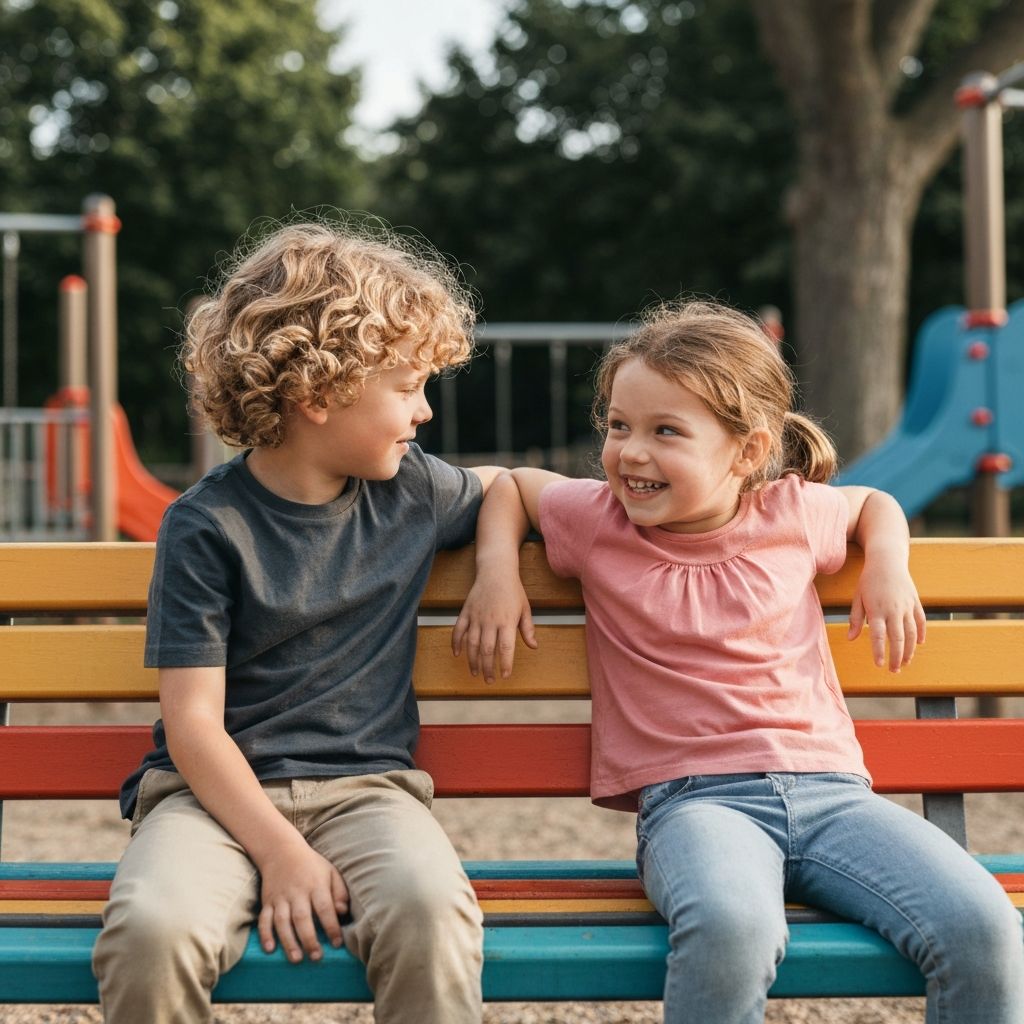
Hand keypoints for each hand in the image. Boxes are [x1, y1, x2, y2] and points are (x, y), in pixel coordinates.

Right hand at [256, 838, 347, 962]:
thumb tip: (343, 912)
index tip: (337, 943)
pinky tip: (270, 949)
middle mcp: (297, 892)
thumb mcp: (330, 872)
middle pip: (302, 917)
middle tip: (316, 957)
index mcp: (316, 885)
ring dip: (288, 941)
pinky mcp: (267, 902)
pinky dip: (265, 934)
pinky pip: (264, 919)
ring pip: (282, 921)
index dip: (332, 926)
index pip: (325, 908)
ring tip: (296, 959)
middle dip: (309, 939)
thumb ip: (339, 891)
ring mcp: (280, 898)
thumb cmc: (312, 866)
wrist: (282, 851)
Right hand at [452, 570, 536, 681]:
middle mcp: (490, 621)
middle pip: (487, 650)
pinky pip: (458, 630)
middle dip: (488, 668)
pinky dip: (456, 643)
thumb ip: (528, 629)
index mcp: (507, 621)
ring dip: (472, 660)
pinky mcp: (466, 612)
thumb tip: (534, 646)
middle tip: (489, 681)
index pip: (506, 647)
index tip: (505, 676)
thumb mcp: (525, 609)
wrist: (496, 571)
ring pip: (472, 643)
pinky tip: (457, 654)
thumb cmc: (513, 591)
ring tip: (475, 672)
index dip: (505, 664)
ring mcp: (476, 616)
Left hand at [848, 561, 925, 671]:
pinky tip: (919, 644)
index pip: (879, 637)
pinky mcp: (915, 602)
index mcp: (877, 610)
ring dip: (909, 650)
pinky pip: (921, 621)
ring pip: (912, 633)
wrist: (887, 561)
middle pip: (898, 638)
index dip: (879, 652)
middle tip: (893, 670)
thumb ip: (855, 619)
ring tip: (905, 662)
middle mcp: (894, 610)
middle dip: (896, 656)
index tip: (879, 665)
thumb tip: (851, 638)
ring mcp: (907, 606)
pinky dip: (921, 633)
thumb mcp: (857, 598)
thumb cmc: (868, 581)